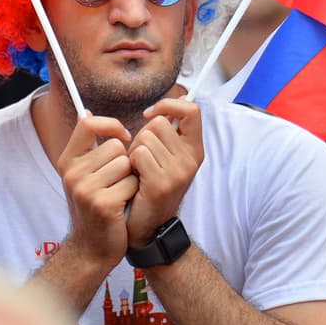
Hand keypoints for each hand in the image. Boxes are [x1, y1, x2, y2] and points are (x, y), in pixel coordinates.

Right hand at [55, 112, 137, 270]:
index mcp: (67, 161)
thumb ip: (86, 147)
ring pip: (126, 164)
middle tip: (116, 182)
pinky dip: (133, 194)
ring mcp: (85, 189)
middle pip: (115, 146)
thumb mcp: (83, 174)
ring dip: (130, 178)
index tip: (124, 138)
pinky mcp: (102, 204)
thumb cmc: (94, 206)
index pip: (88, 124)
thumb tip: (86, 113)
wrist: (92, 248)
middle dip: (124, 162)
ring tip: (119, 194)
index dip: (111, 125)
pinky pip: (132, 183)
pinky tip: (123, 206)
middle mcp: (72, 173)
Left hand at [125, 97, 203, 246]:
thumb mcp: (168, 156)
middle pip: (159, 123)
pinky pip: (138, 154)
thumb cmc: (150, 185)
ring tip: (139, 171)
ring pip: (145, 138)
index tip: (149, 114)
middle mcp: (191, 159)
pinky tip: (135, 179)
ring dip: (134, 151)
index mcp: (195, 149)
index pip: (191, 110)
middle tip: (142, 159)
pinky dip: (130, 164)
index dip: (168, 105)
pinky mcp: (161, 183)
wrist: (147, 227)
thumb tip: (180, 97)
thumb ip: (173, 129)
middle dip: (142, 135)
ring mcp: (178, 172)